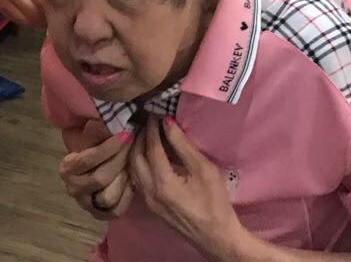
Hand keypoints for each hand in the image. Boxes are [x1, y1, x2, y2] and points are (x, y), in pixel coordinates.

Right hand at [59, 120, 135, 220]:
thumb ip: (97, 129)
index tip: (126, 134)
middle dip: (120, 160)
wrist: (93, 164)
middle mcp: (73, 188)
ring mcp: (86, 204)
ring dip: (124, 179)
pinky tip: (133, 180)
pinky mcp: (100, 214)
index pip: (88, 160)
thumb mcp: (90, 134)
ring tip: (134, 163)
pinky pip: (116, 210)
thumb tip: (111, 123)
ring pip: (108, 197)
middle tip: (135, 145)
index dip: (108, 147)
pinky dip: (127, 196)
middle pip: (100, 178)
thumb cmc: (92, 146)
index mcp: (67, 167)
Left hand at [128, 117, 244, 261]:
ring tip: (146, 135)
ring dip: (137, 149)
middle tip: (147, 121)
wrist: (216, 237)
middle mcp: (149, 191)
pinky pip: (137, 178)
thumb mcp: (204, 170)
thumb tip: (167, 123)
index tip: (154, 113)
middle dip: (139, 137)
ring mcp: (147, 200)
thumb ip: (183, 146)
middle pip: (135, 156)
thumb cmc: (215, 203)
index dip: (152, 128)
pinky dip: (139, 162)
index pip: (151, 147)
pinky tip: (148, 154)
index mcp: (162, 182)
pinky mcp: (150, 205)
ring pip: (133, 168)